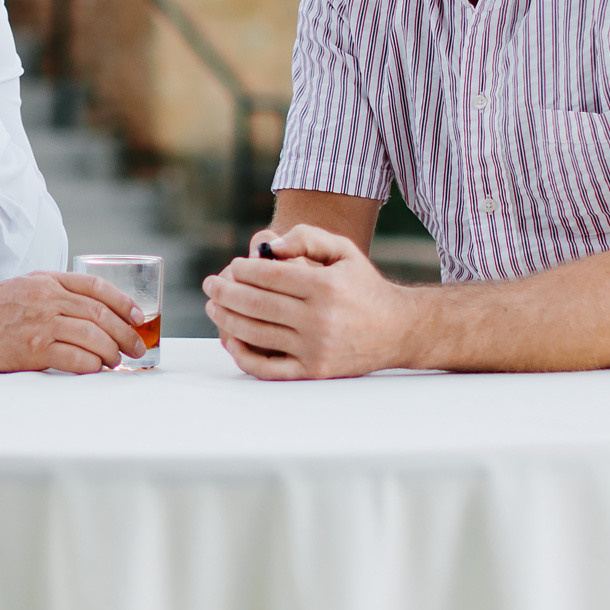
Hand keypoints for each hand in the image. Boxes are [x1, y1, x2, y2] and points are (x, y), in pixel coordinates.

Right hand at [0, 272, 152, 373]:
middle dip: (125, 333)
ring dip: (111, 351)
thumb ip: (55, 292)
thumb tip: (92, 310)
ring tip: (116, 361)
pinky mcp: (33, 350)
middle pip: (100, 314)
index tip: (138, 316)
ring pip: (92, 336)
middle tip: (136, 347)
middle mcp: (47, 298)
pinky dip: (92, 364)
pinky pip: (75, 357)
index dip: (122, 302)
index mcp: (47, 280)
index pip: (95, 286)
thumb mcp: (24, 287)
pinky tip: (96, 368)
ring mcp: (41, 323)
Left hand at [202, 224, 414, 378]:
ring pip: (255, 334)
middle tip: (210, 285)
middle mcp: (320, 320)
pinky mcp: (314, 371)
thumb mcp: (343, 251)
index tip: (232, 266)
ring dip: (226, 319)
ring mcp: (315, 349)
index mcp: (326, 287)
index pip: (269, 277)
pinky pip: (267, 368)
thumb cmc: (363, 286)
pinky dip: (243, 356)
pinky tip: (230, 339)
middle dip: (225, 292)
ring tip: (214, 306)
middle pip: (256, 305)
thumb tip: (267, 248)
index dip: (243, 270)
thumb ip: (306, 237)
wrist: (398, 330)